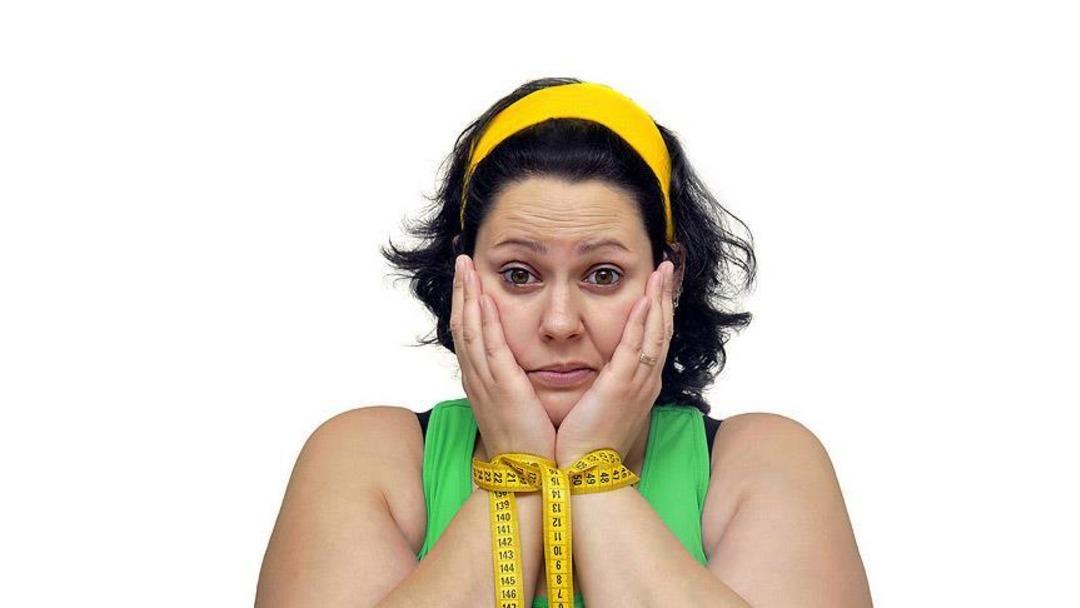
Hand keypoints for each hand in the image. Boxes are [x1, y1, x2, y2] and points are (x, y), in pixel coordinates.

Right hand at [450, 254, 555, 459]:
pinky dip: (484, 322)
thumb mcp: (518, 407)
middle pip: (462, 325)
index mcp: (483, 382)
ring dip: (468, 296)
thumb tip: (522, 370)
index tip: (469, 278)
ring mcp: (486, 383)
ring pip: (470, 331)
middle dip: (462, 291)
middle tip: (461, 260)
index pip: (469, 334)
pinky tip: (483, 299)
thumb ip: (516, 384)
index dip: (467, 304)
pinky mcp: (502, 389)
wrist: (529, 477)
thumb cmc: (530, 445)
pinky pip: (489, 349)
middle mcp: (478, 379)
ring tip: (466, 267)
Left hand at [554, 261, 675, 467]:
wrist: (585, 471)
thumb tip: (599, 372)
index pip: (654, 338)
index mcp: (640, 384)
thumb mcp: (600, 405)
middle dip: (665, 296)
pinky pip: (637, 347)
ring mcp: (638, 383)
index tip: (658, 285)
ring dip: (659, 299)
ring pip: (655, 332)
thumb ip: (604, 384)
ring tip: (662, 271)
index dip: (658, 310)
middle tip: (668, 267)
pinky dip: (642, 321)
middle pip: (662, 329)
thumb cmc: (587, 442)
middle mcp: (646, 381)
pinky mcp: (622, 387)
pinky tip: (644, 299)